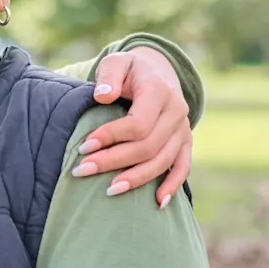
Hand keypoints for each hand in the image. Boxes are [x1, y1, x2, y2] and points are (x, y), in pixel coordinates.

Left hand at [80, 47, 192, 206]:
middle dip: (113, 161)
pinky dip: (172, 186)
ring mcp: (183, 129)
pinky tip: (157, 204)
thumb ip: (108, 76)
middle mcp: (176, 111)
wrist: (157, 72)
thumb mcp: (116, 63)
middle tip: (82, 170)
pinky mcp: (185, 141)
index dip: (110, 137)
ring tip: (109, 190)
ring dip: (136, 179)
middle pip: (147, 146)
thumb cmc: (129, 71)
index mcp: (159, 91)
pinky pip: (183, 167)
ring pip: (163, 161)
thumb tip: (102, 96)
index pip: (137, 124)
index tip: (83, 147)